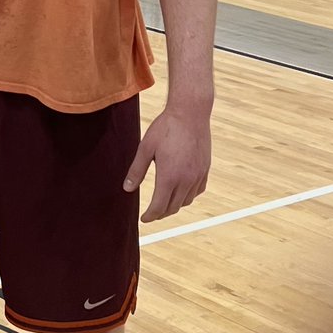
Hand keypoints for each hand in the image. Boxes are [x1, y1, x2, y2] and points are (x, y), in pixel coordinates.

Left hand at [123, 105, 210, 222]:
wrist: (191, 113)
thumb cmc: (165, 128)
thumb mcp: (145, 148)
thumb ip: (136, 171)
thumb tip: (127, 188)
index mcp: (169, 177)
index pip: (159, 207)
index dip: (150, 216)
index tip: (144, 219)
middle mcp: (186, 180)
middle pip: (172, 207)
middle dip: (161, 213)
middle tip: (151, 213)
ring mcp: (198, 175)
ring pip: (186, 201)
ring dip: (174, 206)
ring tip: (164, 203)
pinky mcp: (205, 169)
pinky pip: (197, 191)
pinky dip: (188, 196)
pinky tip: (181, 191)